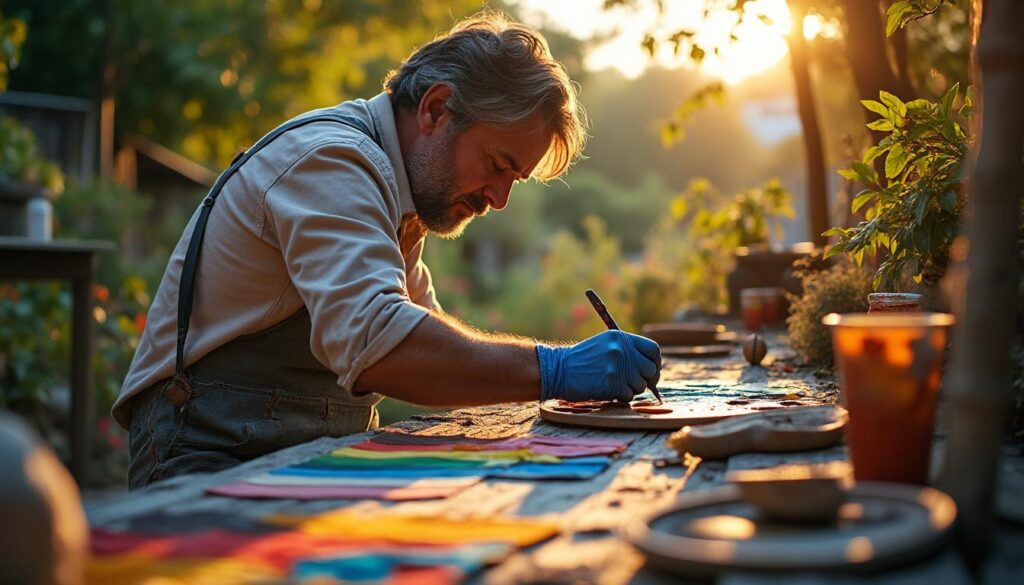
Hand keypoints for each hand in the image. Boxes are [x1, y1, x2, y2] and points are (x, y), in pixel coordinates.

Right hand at [536, 330, 661, 402]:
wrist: (558, 369)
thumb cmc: (581, 361)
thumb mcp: (605, 346)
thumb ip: (627, 351)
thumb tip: (651, 368)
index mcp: (621, 337)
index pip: (653, 350)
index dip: (655, 363)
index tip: (650, 371)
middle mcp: (622, 350)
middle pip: (650, 369)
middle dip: (645, 380)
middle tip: (634, 384)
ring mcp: (617, 366)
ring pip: (640, 385)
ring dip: (630, 389)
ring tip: (614, 385)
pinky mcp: (612, 383)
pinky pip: (628, 396)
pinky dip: (620, 397)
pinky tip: (608, 391)